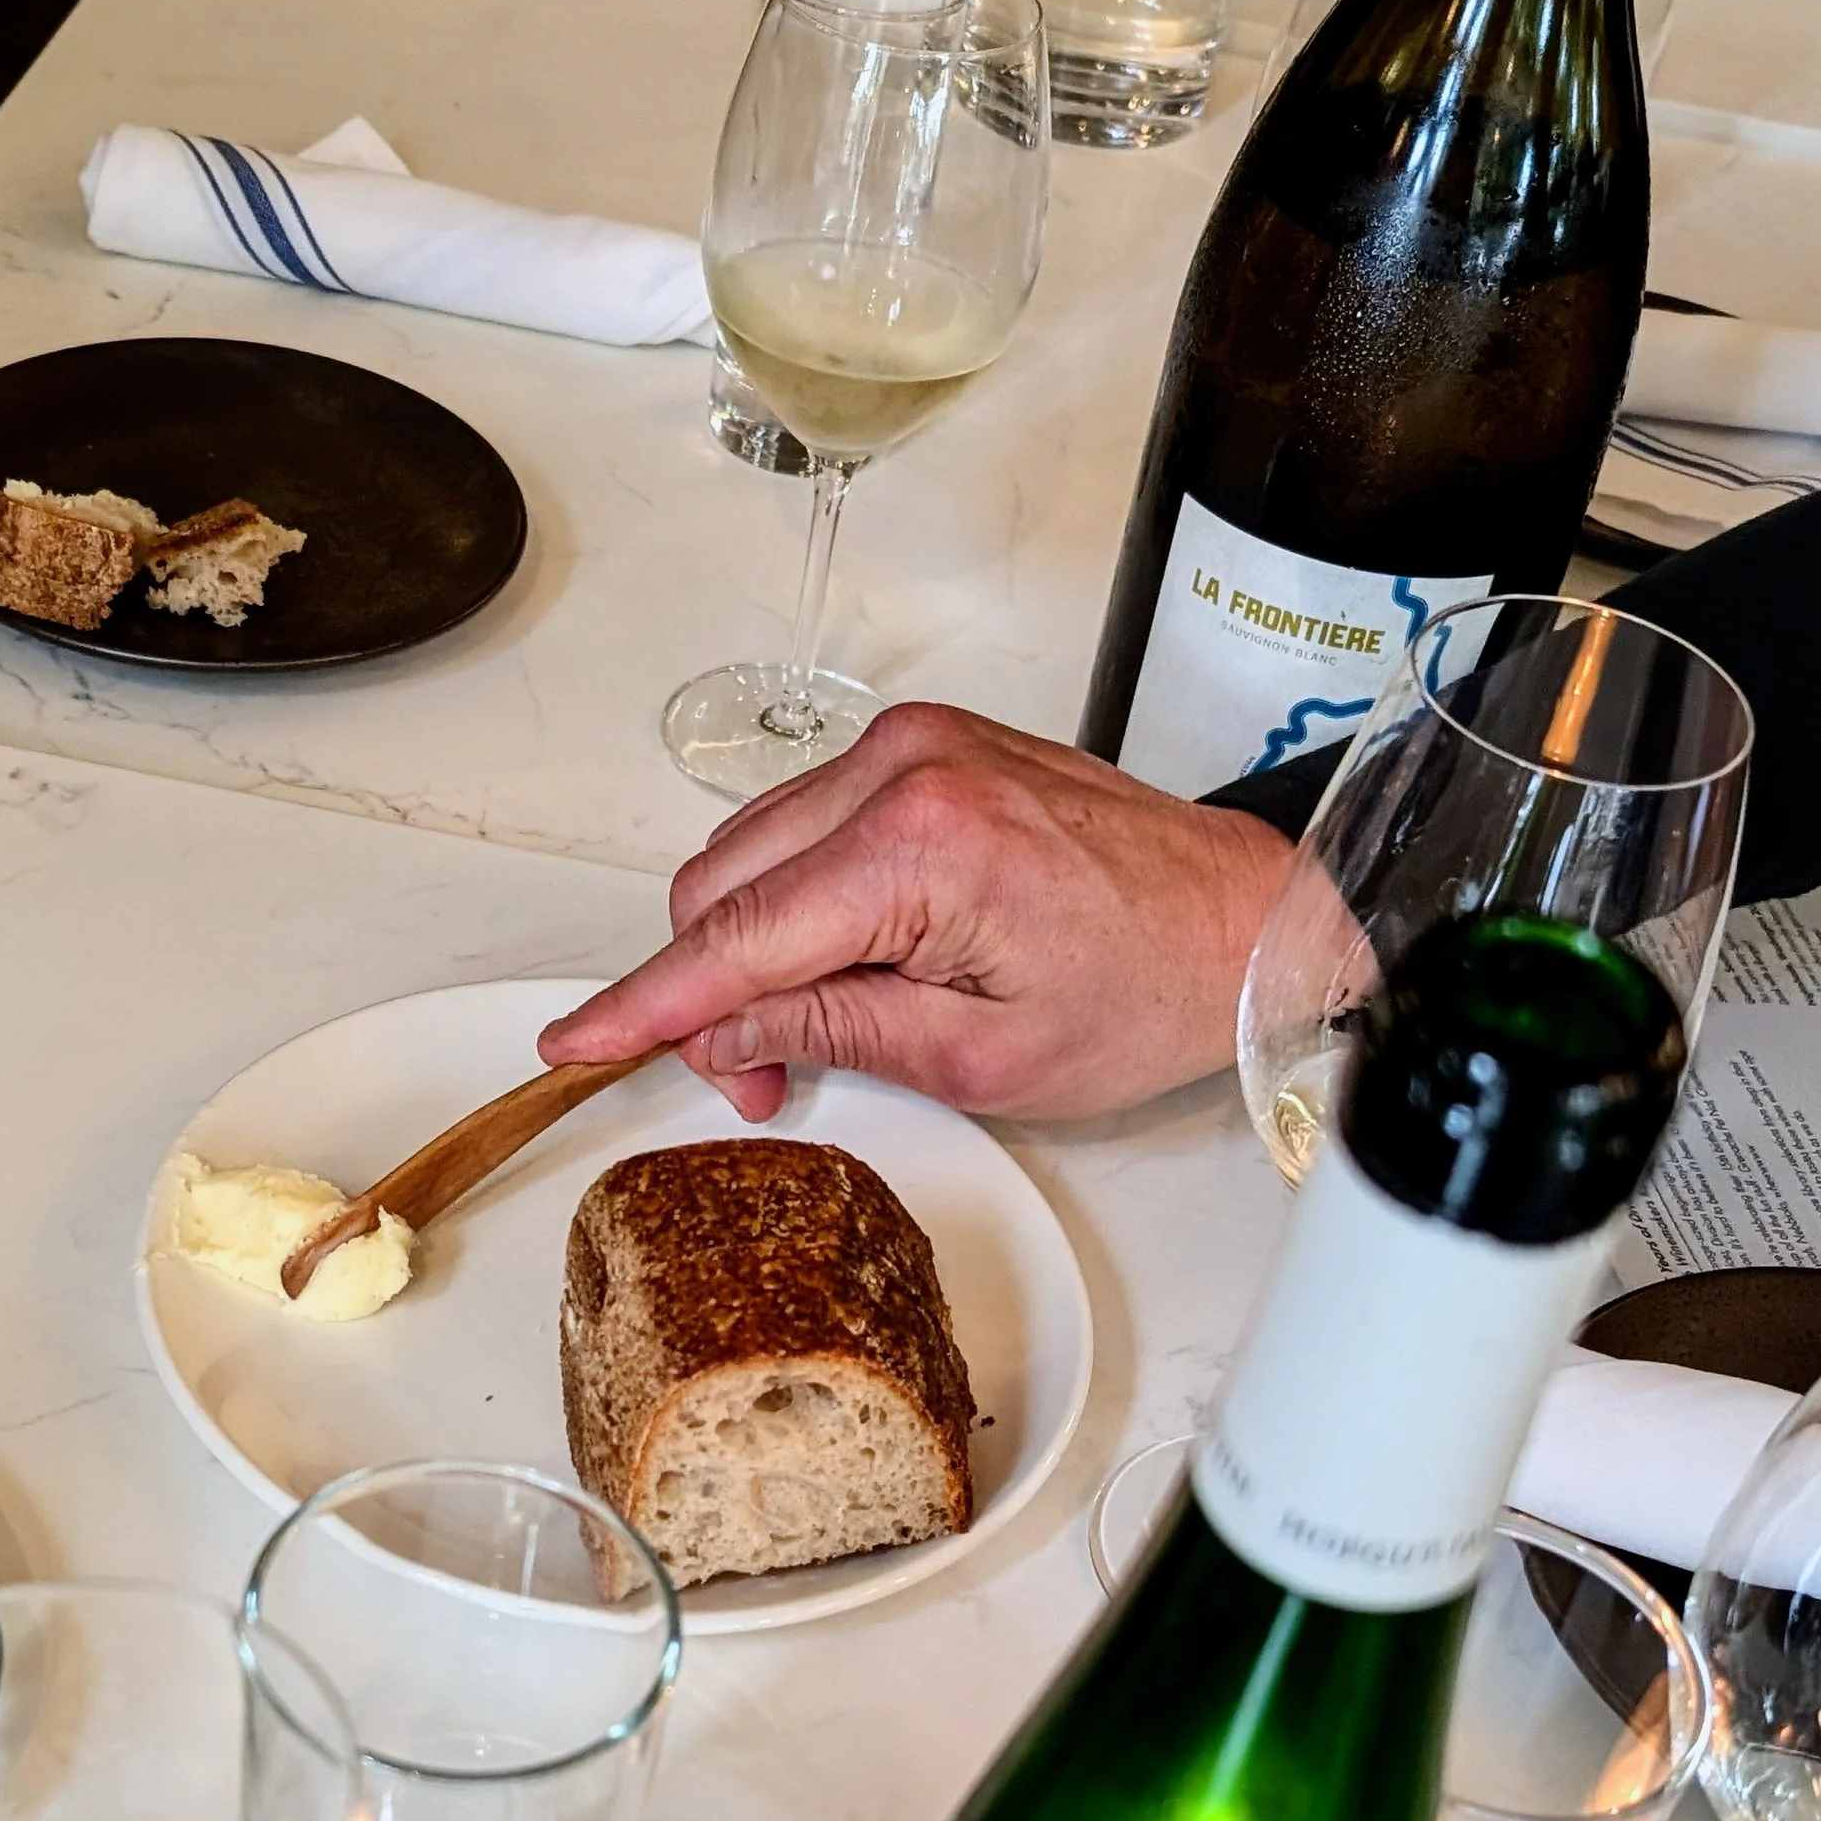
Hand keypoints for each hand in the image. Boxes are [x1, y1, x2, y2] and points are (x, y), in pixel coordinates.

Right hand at [540, 702, 1293, 1121]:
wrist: (1246, 920)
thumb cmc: (1146, 990)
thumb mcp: (980, 1059)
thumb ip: (831, 1031)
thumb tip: (721, 1032)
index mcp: (920, 846)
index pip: (736, 938)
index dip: (647, 1003)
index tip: (574, 1042)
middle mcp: (903, 767)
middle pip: (721, 883)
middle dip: (712, 990)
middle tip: (767, 1076)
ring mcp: (913, 744)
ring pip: (752, 849)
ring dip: (753, 942)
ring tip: (827, 1019)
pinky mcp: (926, 744)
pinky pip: (806, 820)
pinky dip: (798, 893)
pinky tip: (854, 953)